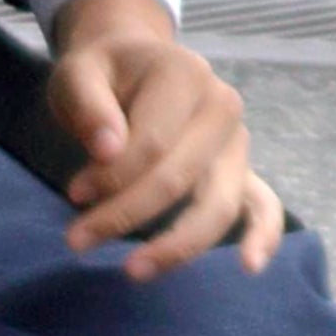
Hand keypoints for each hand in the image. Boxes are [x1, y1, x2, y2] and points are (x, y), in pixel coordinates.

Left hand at [49, 0, 284, 278]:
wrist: (130, 64)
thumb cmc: (102, 73)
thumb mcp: (77, 72)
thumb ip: (88, 105)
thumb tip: (107, 150)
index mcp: (185, 74)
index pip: (152, 143)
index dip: (110, 176)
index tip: (73, 193)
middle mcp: (221, 106)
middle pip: (179, 177)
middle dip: (126, 214)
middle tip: (76, 239)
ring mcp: (236, 141)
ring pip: (216, 204)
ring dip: (177, 245)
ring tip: (134, 270)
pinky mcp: (242, 169)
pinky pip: (262, 205)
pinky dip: (262, 235)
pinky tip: (248, 265)